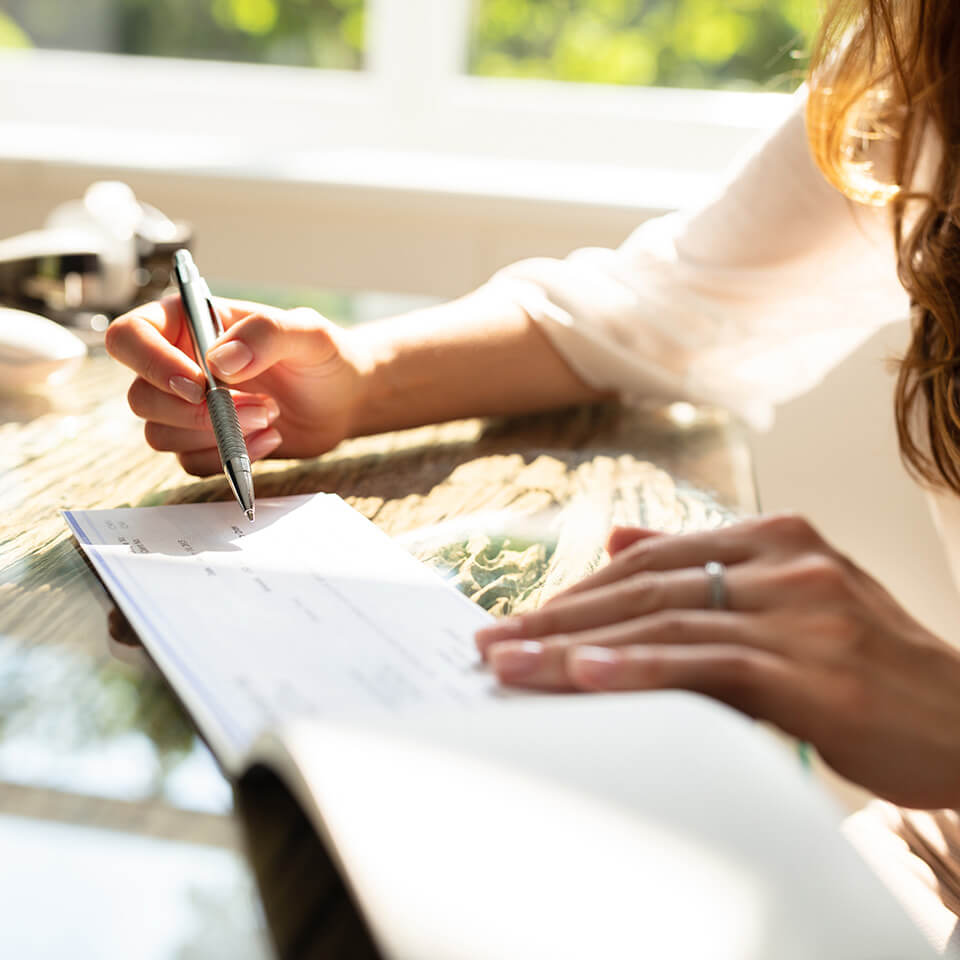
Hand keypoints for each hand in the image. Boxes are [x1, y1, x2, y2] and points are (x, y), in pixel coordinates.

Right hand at [106, 296, 368, 474]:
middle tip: (259, 407)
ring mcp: (188, 408)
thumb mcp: (308, 332)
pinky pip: (190, 462)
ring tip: (271, 417)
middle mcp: (178, 365)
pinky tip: (270, 439)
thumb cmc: (325, 356)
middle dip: (197, 413)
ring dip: (216, 436)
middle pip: (140, 397)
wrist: (345, 399)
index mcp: (188, 323)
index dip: (151, 364)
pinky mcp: (206, 443)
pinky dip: (229, 458)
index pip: (130, 336)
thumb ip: (266, 334)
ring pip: (159, 435)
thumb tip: (218, 362)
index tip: (199, 385)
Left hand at [475, 514, 959, 807]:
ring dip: (575, 645)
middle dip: (558, 617)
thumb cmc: (872, 669)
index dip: (578, 591)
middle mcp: (787, 560)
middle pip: (644, 586)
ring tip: (509, 665)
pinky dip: (640, 668)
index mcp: (776, 537)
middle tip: (491, 644)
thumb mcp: (791, 599)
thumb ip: (706, 566)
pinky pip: (707, 663)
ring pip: (664, 621)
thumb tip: (617, 540)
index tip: (518, 619)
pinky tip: (584, 674)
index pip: (651, 559)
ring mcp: (802, 609)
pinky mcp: (814, 667)